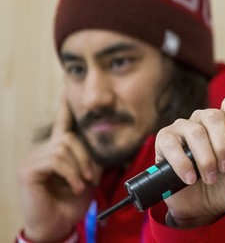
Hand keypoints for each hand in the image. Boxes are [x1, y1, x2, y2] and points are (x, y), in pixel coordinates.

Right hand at [18, 97, 100, 240]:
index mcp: (57, 150)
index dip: (65, 108)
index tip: (67, 90)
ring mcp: (33, 159)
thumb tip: (104, 144)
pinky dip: (71, 174)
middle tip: (91, 177)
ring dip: (80, 167)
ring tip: (82, 184)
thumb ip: (92, 159)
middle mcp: (43, 150)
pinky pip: (56, 160)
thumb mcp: (88, 176)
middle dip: (86, 157)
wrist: (58, 225)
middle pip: (70, 138)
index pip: (62, 125)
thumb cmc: (71, 202)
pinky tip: (75, 186)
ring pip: (64, 148)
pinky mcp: (28, 170)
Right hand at [154, 95, 224, 227]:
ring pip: (195, 131)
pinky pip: (171, 144)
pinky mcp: (165, 141)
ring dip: (206, 159)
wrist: (204, 209)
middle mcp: (204, 120)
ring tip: (210, 177)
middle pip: (213, 117)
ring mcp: (183, 128)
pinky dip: (183, 164)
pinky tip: (191, 178)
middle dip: (222, 146)